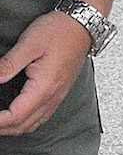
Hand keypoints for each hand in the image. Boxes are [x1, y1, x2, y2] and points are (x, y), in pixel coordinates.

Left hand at [0, 11, 93, 134]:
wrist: (83, 25)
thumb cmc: (59, 31)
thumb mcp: (29, 44)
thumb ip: (8, 64)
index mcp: (44, 87)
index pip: (15, 116)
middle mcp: (52, 96)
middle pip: (23, 126)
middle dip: (3, 128)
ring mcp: (57, 96)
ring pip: (32, 124)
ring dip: (13, 127)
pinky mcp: (58, 92)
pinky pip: (41, 117)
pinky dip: (25, 122)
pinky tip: (16, 115)